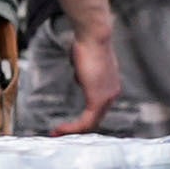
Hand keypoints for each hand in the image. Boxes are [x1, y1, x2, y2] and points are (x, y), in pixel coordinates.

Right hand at [50, 20, 121, 135]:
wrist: (93, 35)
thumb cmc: (87, 43)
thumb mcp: (85, 63)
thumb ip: (85, 74)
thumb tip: (80, 78)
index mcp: (111, 87)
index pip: (98, 110)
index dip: (82, 118)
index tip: (67, 121)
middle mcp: (113, 94)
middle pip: (95, 120)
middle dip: (76, 128)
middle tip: (59, 132)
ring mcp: (107, 98)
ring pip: (91, 123)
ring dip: (72, 130)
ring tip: (57, 133)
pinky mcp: (98, 99)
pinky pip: (86, 121)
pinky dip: (72, 128)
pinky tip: (60, 129)